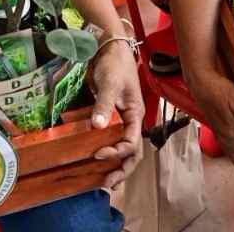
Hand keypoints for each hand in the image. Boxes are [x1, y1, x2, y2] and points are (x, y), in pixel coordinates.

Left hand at [89, 41, 143, 189]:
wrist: (109, 50)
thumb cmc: (115, 65)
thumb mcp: (110, 83)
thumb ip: (104, 104)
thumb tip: (97, 126)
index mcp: (136, 115)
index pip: (132, 142)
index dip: (117, 152)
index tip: (98, 153)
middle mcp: (130, 122)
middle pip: (132, 152)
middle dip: (122, 169)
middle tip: (108, 183)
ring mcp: (120, 121)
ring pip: (123, 150)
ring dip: (116, 165)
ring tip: (105, 181)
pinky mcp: (109, 118)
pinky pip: (110, 140)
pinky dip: (107, 154)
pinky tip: (97, 164)